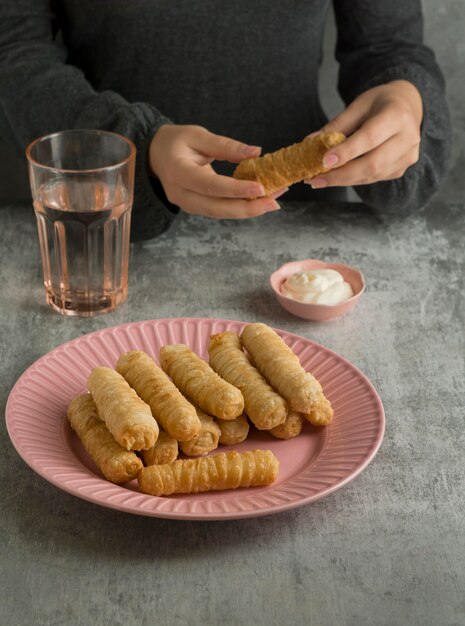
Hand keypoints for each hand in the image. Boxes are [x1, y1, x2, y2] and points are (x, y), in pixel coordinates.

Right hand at [149, 124, 286, 218]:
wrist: (156, 156)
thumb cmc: (177, 142)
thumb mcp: (198, 135)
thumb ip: (225, 146)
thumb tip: (256, 152)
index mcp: (178, 172)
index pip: (210, 185)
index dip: (236, 189)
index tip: (260, 187)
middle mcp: (181, 195)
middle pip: (217, 208)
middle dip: (248, 207)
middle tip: (274, 201)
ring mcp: (187, 205)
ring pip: (220, 213)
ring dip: (248, 210)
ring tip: (273, 201)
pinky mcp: (196, 208)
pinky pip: (220, 211)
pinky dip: (241, 207)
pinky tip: (260, 202)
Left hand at [306, 80, 422, 188]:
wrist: (407, 106)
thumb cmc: (379, 104)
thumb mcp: (358, 105)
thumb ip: (337, 125)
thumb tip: (310, 143)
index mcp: (397, 115)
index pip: (369, 138)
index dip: (346, 152)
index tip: (324, 161)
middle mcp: (408, 138)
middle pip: (372, 164)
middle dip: (341, 175)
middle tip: (316, 179)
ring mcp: (407, 156)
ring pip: (372, 175)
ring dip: (343, 180)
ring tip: (320, 180)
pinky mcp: (401, 168)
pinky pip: (374, 178)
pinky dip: (353, 179)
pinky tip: (336, 177)